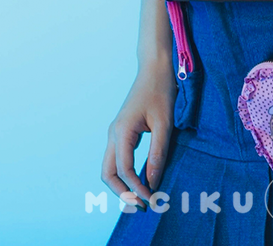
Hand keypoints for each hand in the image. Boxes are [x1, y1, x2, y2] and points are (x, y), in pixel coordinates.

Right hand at [101, 61, 176, 207]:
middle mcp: (114, 133)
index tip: (152, 199)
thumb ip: (158, 153)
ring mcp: (116, 132)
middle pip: (108, 173)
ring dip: (122, 185)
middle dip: (122, 193)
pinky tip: (141, 179)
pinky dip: (125, 174)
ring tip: (141, 196)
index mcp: (122, 131)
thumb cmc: (161, 91)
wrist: (155, 67)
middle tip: (142, 204)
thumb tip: (153, 182)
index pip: (124, 170)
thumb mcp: (164, 123)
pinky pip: (117, 158)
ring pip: (110, 167)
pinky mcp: (122, 131)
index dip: (137, 188)